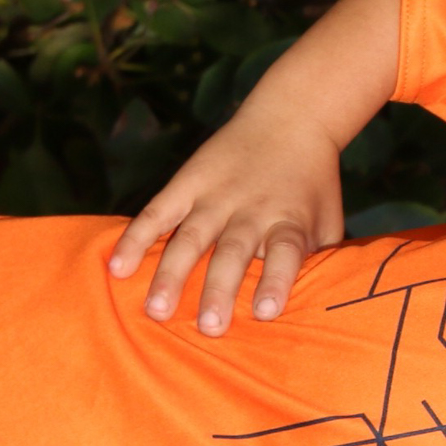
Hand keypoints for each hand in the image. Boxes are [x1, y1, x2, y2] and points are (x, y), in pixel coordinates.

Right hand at [105, 0, 404, 334]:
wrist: (292, 117)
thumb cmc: (312, 187)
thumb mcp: (327, 221)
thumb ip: (318, 261)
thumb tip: (313, 311)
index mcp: (289, 220)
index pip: (285, 252)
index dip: (277, 280)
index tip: (267, 312)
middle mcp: (252, 208)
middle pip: (234, 252)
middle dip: (220, 290)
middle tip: (209, 329)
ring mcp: (216, 194)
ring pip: (190, 238)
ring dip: (172, 275)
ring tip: (156, 311)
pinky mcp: (187, 181)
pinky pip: (157, 212)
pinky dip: (136, 238)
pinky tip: (117, 268)